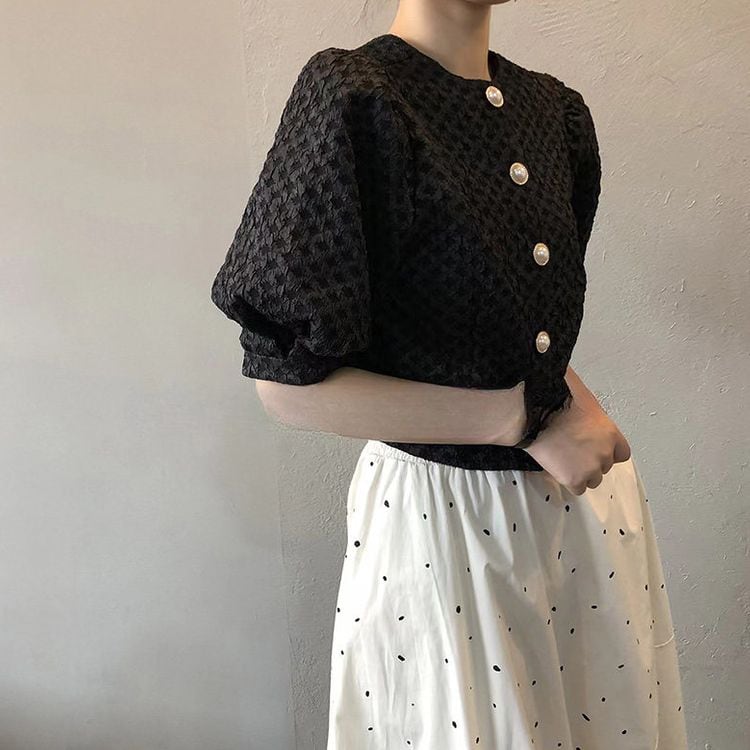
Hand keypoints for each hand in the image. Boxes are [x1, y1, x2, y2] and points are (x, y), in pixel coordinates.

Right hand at [521, 373, 630, 494]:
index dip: (608, 451)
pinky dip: (569, 480)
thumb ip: (591, 413)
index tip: (596, 449)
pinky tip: (558, 468)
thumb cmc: (558, 398)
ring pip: (592, 479)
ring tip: (564, 460)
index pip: (622, 454)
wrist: (538, 413)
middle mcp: (605, 453)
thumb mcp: (584, 398)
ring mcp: (590, 468)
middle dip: (591, 461)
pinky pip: (577, 488)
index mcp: (611, 434)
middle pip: (604, 467)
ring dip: (581, 473)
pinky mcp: (573, 479)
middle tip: (573, 451)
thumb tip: (583, 403)